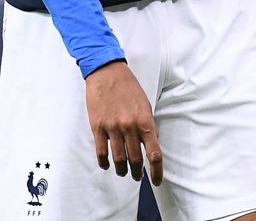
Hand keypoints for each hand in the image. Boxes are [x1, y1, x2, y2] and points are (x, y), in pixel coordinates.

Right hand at [85, 61, 162, 185]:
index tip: (156, 181)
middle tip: (137, 176)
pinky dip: (104, 162)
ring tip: (123, 172)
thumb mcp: (145, 105)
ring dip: (122, 170)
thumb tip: (153, 143)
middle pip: (135, 160)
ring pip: (118, 159)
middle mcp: (130, 127)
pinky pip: (102, 152)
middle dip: (137, 172)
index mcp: (145, 122)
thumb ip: (149, 125)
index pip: (154, 154)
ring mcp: (113, 128)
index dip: (157, 171)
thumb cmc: (129, 88)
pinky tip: (107, 165)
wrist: (107, 73)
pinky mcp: (98, 127)